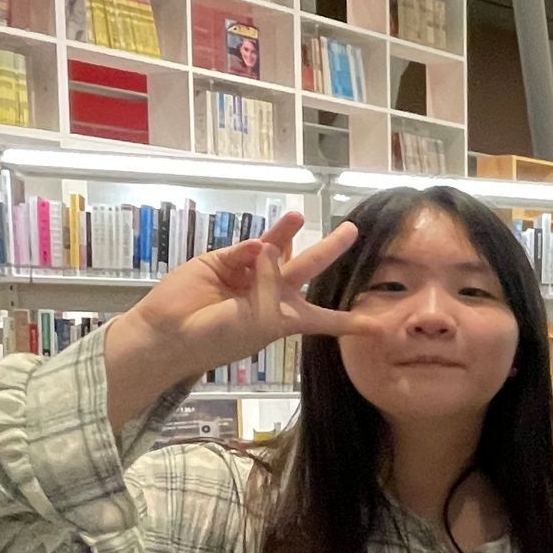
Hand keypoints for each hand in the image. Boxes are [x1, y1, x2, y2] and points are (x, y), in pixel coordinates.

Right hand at [108, 212, 376, 386]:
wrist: (172, 333)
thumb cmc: (220, 336)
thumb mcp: (260, 322)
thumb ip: (272, 287)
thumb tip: (270, 248)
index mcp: (286, 318)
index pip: (325, 319)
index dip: (350, 321)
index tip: (380, 325)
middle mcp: (271, 293)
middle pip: (308, 267)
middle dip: (330, 249)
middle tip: (352, 230)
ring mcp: (248, 274)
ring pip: (276, 249)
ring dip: (287, 232)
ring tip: (299, 215)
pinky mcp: (224, 260)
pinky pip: (246, 250)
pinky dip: (252, 250)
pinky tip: (256, 251)